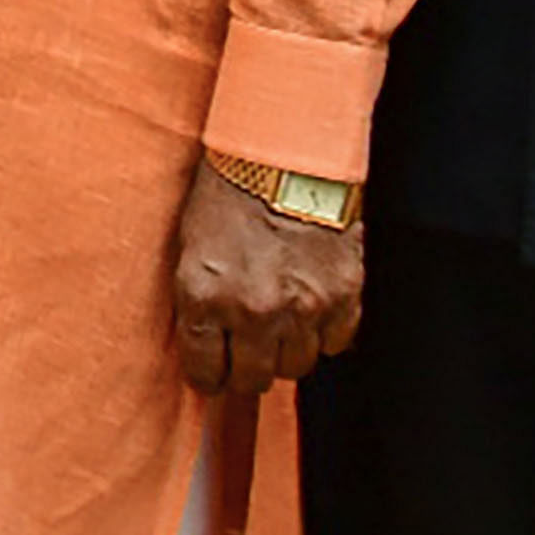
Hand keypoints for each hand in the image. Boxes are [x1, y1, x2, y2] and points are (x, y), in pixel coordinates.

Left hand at [171, 163, 362, 394]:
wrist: (285, 155)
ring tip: (278, 331)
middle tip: (244, 360)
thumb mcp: (190, 246)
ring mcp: (303, 308)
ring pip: (296, 367)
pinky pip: (335, 343)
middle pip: (252, 379)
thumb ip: (198, 300)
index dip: (206, 378)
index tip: (210, 376)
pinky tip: (311, 314)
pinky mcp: (344, 297)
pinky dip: (323, 335)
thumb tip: (204, 343)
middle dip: (244, 374)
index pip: (204, 370)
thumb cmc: (227, 193)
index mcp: (205, 296)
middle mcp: (254, 311)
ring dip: (285, 354)